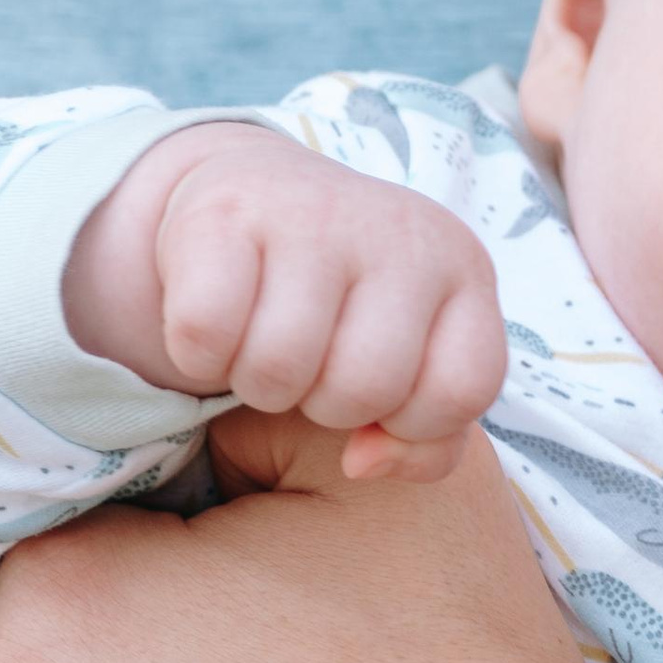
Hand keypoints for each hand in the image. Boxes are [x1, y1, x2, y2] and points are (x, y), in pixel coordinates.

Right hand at [66, 124, 507, 481]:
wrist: (260, 197)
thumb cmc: (348, 305)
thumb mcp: (414, 362)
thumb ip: (425, 437)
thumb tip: (361, 464)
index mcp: (464, 269)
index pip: (463, 389)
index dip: (413, 424)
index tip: (382, 402)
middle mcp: (399, 232)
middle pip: (363, 388)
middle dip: (325, 406)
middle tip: (311, 370)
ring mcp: (313, 215)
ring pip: (277, 368)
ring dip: (258, 385)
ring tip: (265, 348)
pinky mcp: (224, 212)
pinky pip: (204, 333)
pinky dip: (199, 355)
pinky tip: (218, 326)